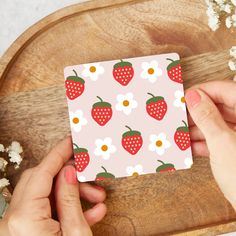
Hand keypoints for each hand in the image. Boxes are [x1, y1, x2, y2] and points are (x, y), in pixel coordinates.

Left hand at [0, 136, 106, 235]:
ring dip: (72, 193)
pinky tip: (91, 211)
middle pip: (41, 180)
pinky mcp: (26, 231)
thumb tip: (68, 170)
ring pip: (46, 195)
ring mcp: (18, 226)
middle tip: (90, 175)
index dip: (58, 153)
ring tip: (98, 199)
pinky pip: (46, 210)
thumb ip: (69, 197)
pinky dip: (67, 207)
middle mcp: (14, 220)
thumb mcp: (76, 233)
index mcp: (24, 218)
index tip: (71, 141)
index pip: (42, 172)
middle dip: (69, 176)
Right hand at [185, 80, 235, 209]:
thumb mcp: (222, 143)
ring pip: (217, 124)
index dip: (203, 91)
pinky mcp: (235, 150)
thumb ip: (207, 117)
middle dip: (197, 113)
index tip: (184, 97)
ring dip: (197, 129)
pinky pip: (218, 139)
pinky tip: (188, 146)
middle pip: (220, 107)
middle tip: (178, 116)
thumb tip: (193, 96)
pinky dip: (203, 142)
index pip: (225, 90)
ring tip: (179, 132)